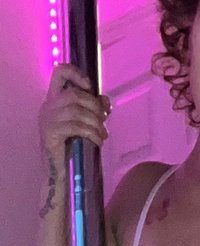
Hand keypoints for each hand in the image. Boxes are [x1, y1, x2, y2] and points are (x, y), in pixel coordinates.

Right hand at [38, 63, 110, 178]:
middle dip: (94, 107)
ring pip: (76, 110)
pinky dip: (91, 133)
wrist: (64, 171)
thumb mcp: (88, 124)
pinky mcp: (50, 133)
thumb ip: (96, 110)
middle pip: (74, 94)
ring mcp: (47, 119)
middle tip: (103, 122)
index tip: (89, 87)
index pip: (59, 74)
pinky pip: (74, 126)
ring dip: (95, 122)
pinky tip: (98, 141)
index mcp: (56, 100)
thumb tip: (105, 100)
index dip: (75, 73)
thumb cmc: (76, 147)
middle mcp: (49, 106)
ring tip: (102, 134)